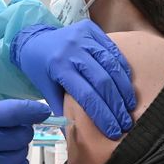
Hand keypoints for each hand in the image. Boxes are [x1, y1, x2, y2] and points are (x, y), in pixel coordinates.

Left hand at [11, 20, 135, 139]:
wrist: (34, 40)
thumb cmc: (40, 69)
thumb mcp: (46, 90)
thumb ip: (63, 109)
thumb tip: (78, 133)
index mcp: (59, 67)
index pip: (86, 95)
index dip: (102, 115)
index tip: (113, 130)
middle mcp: (72, 50)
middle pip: (102, 81)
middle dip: (116, 106)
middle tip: (125, 122)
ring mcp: (83, 37)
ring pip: (111, 65)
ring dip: (123, 89)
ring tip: (129, 107)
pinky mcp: (91, 29)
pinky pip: (113, 50)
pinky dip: (122, 68)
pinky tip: (127, 85)